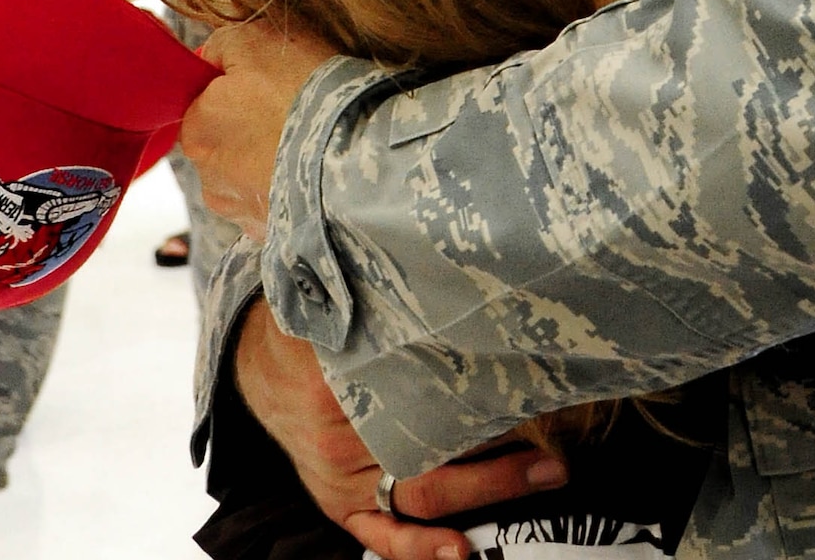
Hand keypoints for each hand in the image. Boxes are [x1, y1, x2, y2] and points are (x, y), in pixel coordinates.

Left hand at [183, 19, 339, 238]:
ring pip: (246, 176)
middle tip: (291, 112)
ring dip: (266, 162)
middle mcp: (206, 175)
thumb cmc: (301, 91)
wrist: (350, 155)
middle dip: (249, 128)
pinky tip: (309, 172)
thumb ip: (221, 45)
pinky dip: (285, 189)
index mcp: (196, 128)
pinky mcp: (269, 231)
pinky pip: (272, 203)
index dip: (235, 89)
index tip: (270, 84)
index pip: (203, 103)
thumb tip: (208, 55)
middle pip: (224, 142)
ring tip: (305, 144)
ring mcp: (238, 209)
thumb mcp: (257, 41)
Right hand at [233, 299, 567, 559]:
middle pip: (429, 448)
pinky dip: (420, 548)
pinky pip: (380, 535)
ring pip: (418, 491)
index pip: (421, 389)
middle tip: (554, 443)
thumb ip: (384, 302)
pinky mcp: (339, 502)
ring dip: (485, 488)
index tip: (528, 381)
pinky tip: (460, 551)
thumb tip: (455, 282)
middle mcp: (339, 433)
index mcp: (340, 377)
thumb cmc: (313, 325)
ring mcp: (338, 476)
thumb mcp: (342, 300)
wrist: (260, 361)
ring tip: (541, 474)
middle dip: (499, 451)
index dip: (476, 390)